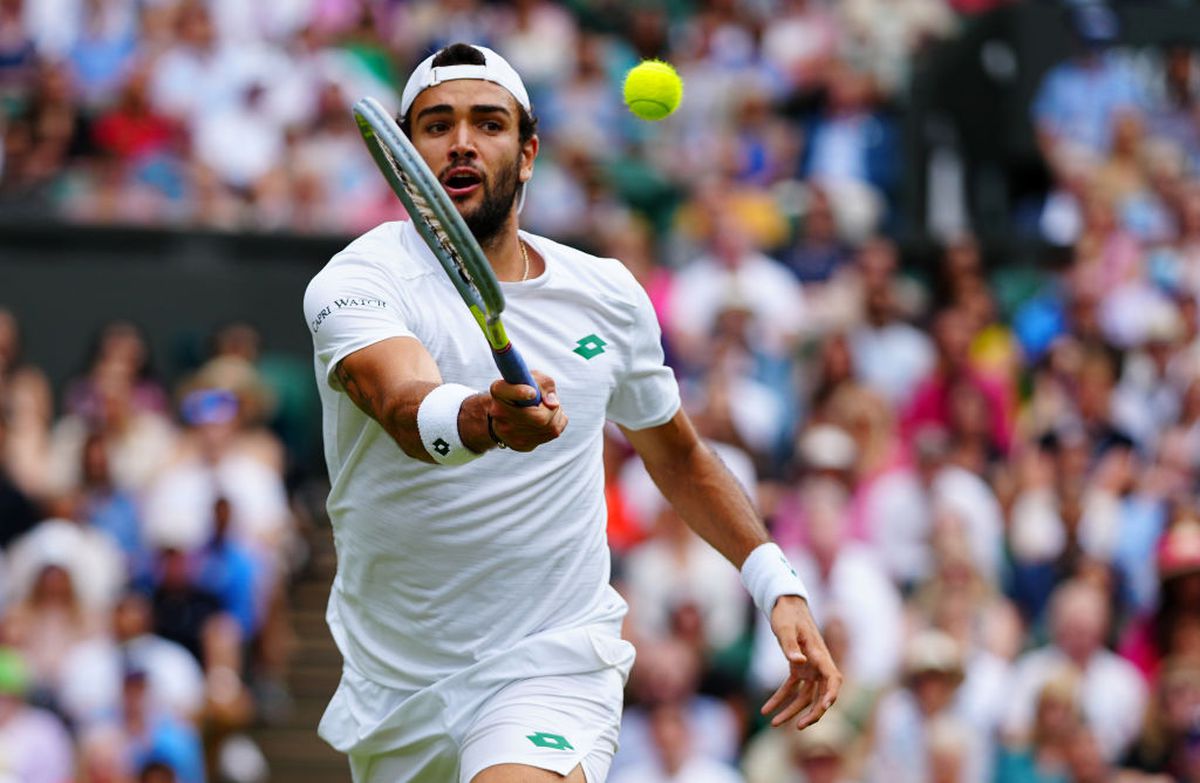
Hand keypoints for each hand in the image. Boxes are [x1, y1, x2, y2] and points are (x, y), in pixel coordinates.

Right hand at [488, 370, 567, 451]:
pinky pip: (551, 434)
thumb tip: (553, 404)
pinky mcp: (520, 445)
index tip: (532, 392)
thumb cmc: (524, 390)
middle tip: (549, 402)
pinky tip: (546, 420)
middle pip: (539, 417)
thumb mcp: (532, 378)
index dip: (521, 393)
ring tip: (547, 409)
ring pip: (550, 427)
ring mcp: (509, 433)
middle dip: (552, 409)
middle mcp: (499, 413)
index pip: (504, 391)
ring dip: (556, 415)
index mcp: (499, 391)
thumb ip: (544, 384)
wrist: (509, 415)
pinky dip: (555, 424)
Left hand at [761, 595, 841, 729]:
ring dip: (792, 710)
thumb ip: (790, 645)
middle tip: (800, 727)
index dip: (832, 694)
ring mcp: (809, 667)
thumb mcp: (784, 628)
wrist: (785, 604)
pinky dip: (780, 699)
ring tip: (773, 723)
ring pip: (805, 696)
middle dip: (813, 712)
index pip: (833, 678)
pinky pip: (792, 688)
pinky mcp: (798, 668)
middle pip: (822, 694)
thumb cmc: (786, 614)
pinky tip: (766, 709)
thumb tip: (798, 661)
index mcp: (819, 654)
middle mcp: (818, 663)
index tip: (826, 706)